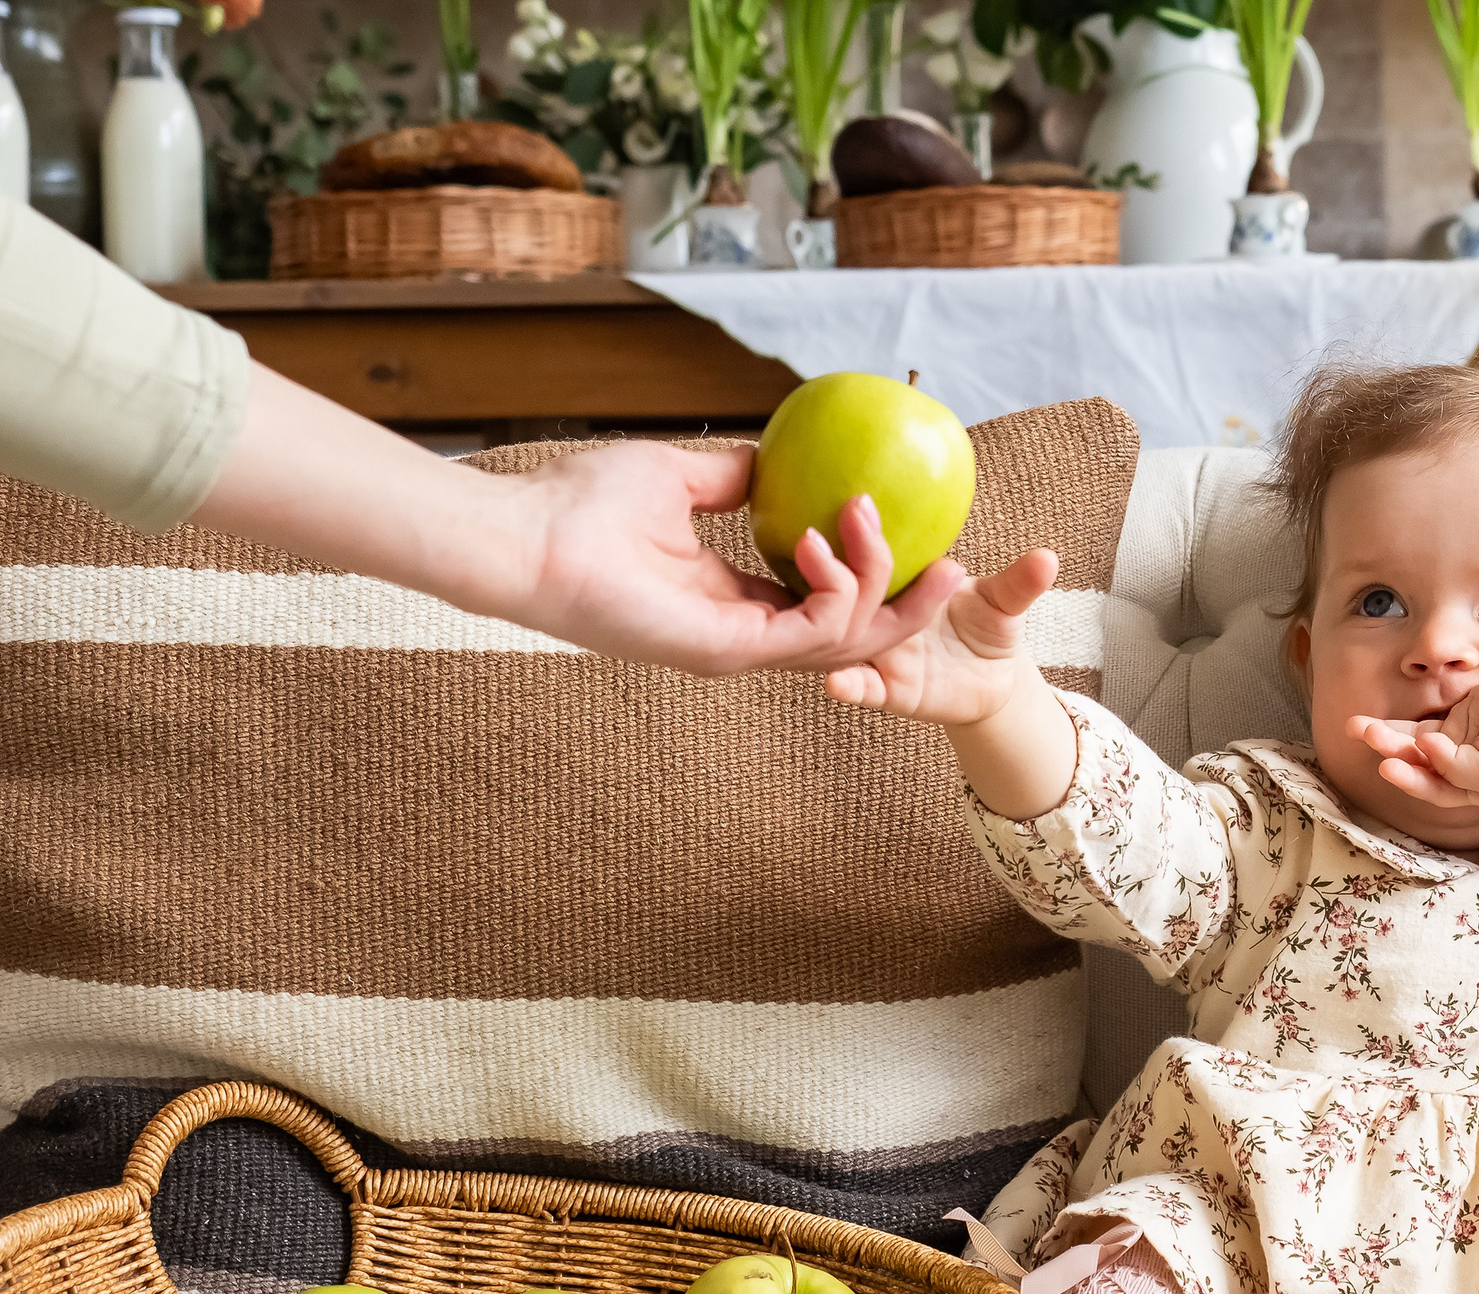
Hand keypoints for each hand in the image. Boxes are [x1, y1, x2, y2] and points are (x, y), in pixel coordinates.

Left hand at [498, 442, 965, 677]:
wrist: (525, 534)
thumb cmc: (580, 505)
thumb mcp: (679, 474)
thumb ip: (736, 476)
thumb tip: (781, 456)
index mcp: (733, 603)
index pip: (826, 609)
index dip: (878, 582)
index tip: (917, 538)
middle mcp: (742, 636)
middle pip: (855, 641)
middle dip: (913, 608)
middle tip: (954, 566)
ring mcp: (738, 651)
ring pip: (848, 642)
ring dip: (885, 587)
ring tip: (889, 529)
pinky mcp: (727, 651)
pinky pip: (813, 631)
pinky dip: (838, 587)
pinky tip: (830, 538)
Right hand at [818, 501, 1058, 726]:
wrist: (992, 680)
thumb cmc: (989, 627)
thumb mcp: (1003, 604)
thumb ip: (1019, 583)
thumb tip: (1048, 557)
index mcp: (904, 582)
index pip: (876, 555)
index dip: (864, 533)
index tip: (855, 504)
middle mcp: (883, 612)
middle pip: (852, 591)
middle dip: (833, 568)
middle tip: (816, 541)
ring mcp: (881, 651)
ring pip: (844, 639)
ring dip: (826, 627)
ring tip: (813, 613)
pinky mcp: (888, 691)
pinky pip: (863, 688)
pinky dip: (850, 686)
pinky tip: (836, 684)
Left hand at [1351, 665, 1478, 808]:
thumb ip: (1459, 768)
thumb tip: (1424, 746)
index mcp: (1471, 792)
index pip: (1431, 789)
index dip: (1409, 779)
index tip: (1388, 767)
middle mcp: (1460, 770)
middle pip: (1417, 763)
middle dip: (1390, 750)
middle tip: (1365, 733)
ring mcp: (1459, 740)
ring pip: (1415, 740)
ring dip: (1388, 734)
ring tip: (1359, 726)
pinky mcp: (1462, 714)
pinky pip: (1428, 719)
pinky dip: (1408, 721)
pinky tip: (1384, 718)